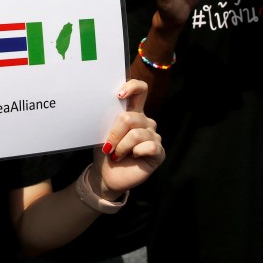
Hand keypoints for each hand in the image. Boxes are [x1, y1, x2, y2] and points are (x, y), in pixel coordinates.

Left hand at [96, 79, 163, 196]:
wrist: (106, 175)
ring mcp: (154, 137)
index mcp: (133, 113)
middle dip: (115, 133)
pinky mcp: (159, 152)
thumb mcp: (103, 132)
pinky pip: (149, 146)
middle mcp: (146, 122)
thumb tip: (103, 105)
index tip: (119, 95)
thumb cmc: (105, 152)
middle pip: (131, 117)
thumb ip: (109, 118)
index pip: (141, 90)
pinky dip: (135, 152)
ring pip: (136, 134)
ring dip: (121, 146)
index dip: (132, 87)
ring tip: (116, 155)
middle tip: (107, 146)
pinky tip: (132, 157)